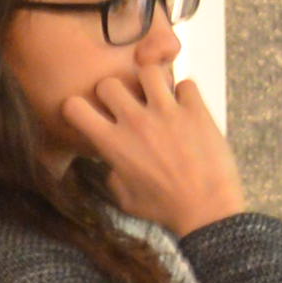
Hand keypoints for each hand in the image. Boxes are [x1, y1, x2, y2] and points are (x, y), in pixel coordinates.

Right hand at [55, 45, 248, 234]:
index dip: (79, 107)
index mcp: (113, 143)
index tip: (93, 115)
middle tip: (129, 105)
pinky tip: (188, 108)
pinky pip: (187, 83)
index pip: (74, 106)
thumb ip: (112, 176)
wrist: (208, 211)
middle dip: (115, 90)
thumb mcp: (127, 199)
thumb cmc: (166, 209)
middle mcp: (135, 122)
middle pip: (108, 82)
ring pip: (148, 70)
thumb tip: (113, 164)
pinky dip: (187, 93)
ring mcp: (167, 113)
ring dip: (152, 83)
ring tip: (159, 98)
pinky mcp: (196, 111)